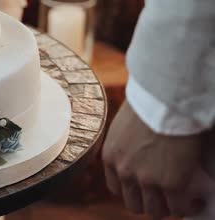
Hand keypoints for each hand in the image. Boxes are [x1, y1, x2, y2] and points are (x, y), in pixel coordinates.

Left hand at [102, 101, 204, 218]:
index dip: (133, 191)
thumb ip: (127, 146)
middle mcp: (124, 172)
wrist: (164, 99)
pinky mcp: (171, 183)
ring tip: (183, 200)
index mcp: (111, 157)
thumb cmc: (149, 103)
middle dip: (150, 202)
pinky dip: (188, 207)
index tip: (144, 189)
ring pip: (156, 210)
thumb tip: (142, 153)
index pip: (116, 188)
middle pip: (134, 204)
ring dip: (169, 207)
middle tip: (165, 196)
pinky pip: (179, 208)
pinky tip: (196, 200)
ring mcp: (146, 180)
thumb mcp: (124, 126)